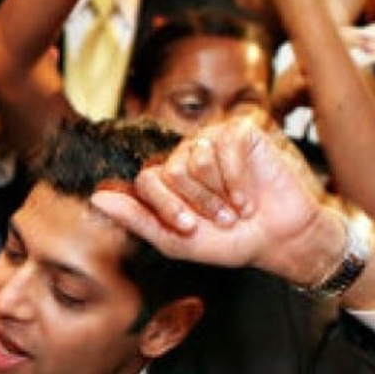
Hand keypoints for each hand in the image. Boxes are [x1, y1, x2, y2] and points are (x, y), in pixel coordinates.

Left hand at [89, 114, 331, 273]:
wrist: (279, 239)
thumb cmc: (230, 241)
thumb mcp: (176, 240)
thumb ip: (136, 219)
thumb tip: (95, 198)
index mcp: (167, 178)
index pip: (147, 181)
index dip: (167, 207)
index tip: (191, 229)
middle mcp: (186, 155)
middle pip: (171, 171)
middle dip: (198, 203)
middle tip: (222, 220)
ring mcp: (212, 140)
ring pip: (197, 160)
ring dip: (220, 194)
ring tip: (237, 209)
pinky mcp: (239, 132)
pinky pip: (226, 149)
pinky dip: (238, 180)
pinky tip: (249, 197)